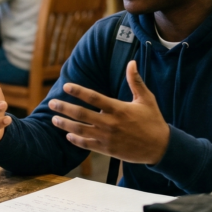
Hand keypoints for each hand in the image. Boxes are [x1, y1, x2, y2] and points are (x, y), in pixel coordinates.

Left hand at [50, 60, 170, 164]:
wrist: (160, 147)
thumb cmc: (153, 121)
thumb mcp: (146, 99)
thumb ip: (135, 81)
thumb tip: (132, 62)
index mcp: (119, 109)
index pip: (94, 98)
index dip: (79, 91)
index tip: (66, 86)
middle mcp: (110, 123)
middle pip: (82, 114)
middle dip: (64, 108)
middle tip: (51, 103)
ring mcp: (107, 138)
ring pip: (81, 130)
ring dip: (65, 124)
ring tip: (53, 119)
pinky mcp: (107, 149)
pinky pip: (87, 145)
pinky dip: (76, 140)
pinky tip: (68, 135)